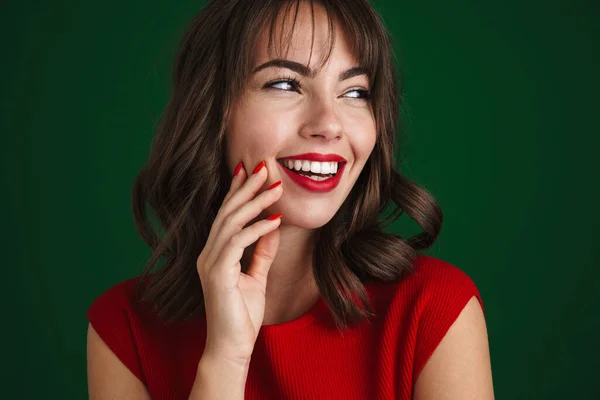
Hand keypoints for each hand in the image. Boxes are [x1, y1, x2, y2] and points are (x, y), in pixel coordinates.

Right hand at [196, 160, 282, 364]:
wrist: (232, 347)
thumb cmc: (242, 315)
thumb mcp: (256, 277)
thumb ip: (261, 252)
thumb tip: (272, 227)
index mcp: (214, 253)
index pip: (226, 215)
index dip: (238, 191)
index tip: (251, 171)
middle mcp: (208, 253)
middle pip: (227, 212)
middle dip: (246, 187)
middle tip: (264, 167)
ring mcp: (209, 263)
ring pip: (231, 222)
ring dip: (254, 202)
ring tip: (274, 187)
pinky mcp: (217, 273)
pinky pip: (237, 243)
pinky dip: (257, 229)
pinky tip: (275, 220)